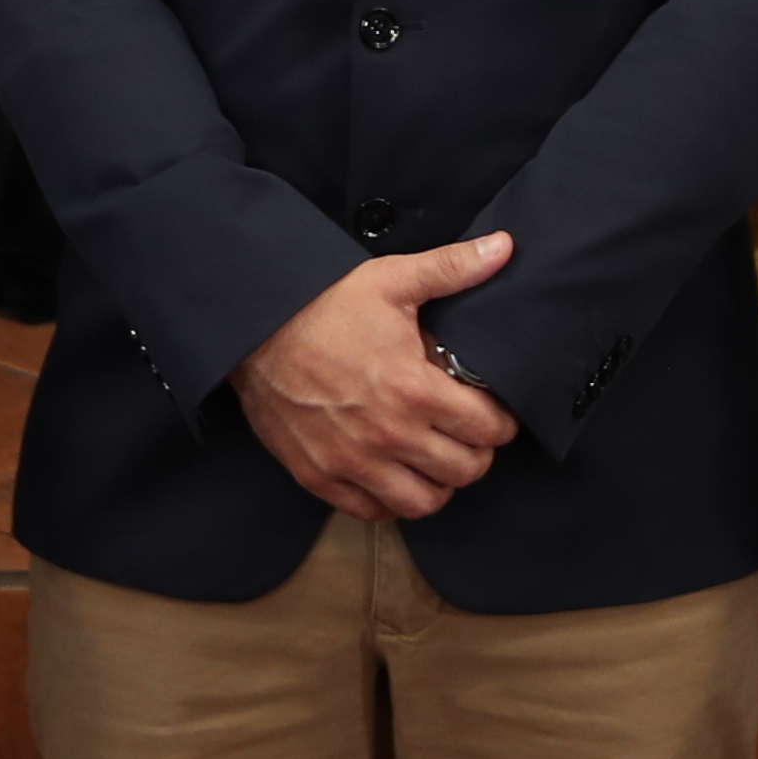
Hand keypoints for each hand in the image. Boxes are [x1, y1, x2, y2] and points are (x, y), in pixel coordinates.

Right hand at [236, 232, 522, 519]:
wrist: (254, 328)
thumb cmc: (324, 304)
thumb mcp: (392, 279)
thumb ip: (453, 268)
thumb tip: (503, 247)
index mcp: (414, 389)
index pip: (487, 429)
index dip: (501, 422)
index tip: (495, 413)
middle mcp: (389, 435)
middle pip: (464, 471)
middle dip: (477, 453)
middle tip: (469, 435)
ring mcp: (353, 462)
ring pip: (424, 502)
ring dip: (439, 484)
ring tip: (436, 459)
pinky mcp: (320, 476)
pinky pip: (373, 511)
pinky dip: (391, 501)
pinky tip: (395, 475)